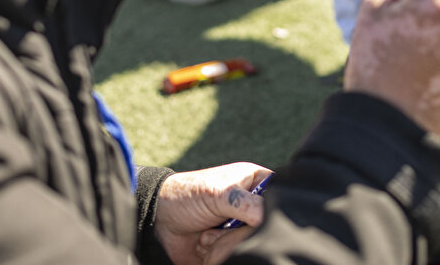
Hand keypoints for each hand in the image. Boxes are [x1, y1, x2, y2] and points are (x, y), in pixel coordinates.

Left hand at [156, 163, 271, 264]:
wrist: (158, 221)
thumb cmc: (188, 195)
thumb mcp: (219, 193)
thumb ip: (247, 203)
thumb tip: (267, 220)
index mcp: (256, 183)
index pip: (281, 196)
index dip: (273, 208)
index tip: (255, 216)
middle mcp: (252, 207)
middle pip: (268, 226)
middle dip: (241, 230)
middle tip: (222, 223)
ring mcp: (241, 230)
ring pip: (252, 245)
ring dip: (226, 243)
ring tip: (208, 233)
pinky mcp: (230, 248)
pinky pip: (236, 256)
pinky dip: (218, 254)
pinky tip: (204, 243)